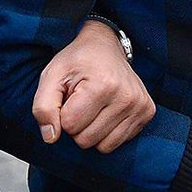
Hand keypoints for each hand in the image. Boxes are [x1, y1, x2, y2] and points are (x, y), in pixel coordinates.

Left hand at [32, 20, 155, 152]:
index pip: (70, 125)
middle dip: (77, 125)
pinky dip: (107, 132)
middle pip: (86, 140)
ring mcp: (140, 106)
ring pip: (104, 146)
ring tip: (93, 106)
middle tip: (80, 101)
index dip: (62, 114)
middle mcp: (126, 97)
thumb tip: (50, 138)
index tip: (69, 96)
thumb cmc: (76, 61)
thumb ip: (43, 107)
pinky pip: (118, 142)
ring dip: (92, 131)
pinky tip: (107, 110)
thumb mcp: (51, 76)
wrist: (105, 45)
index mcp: (103, 85)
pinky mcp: (147, 112)